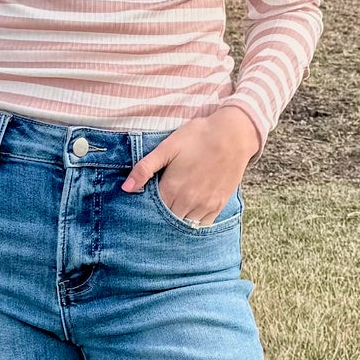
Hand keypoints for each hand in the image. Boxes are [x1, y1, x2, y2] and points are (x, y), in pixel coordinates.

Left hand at [121, 107, 261, 223]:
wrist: (233, 134)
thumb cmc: (198, 137)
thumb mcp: (167, 147)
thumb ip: (145, 168)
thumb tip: (126, 188)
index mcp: (172, 188)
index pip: (152, 212)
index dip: (146, 210)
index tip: (142, 206)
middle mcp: (188, 202)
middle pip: (167, 221)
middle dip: (160, 218)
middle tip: (156, 208)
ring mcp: (205, 205)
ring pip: (185, 225)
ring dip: (177, 220)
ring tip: (172, 209)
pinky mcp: (219, 204)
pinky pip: (203, 224)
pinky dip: (194, 222)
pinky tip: (189, 212)